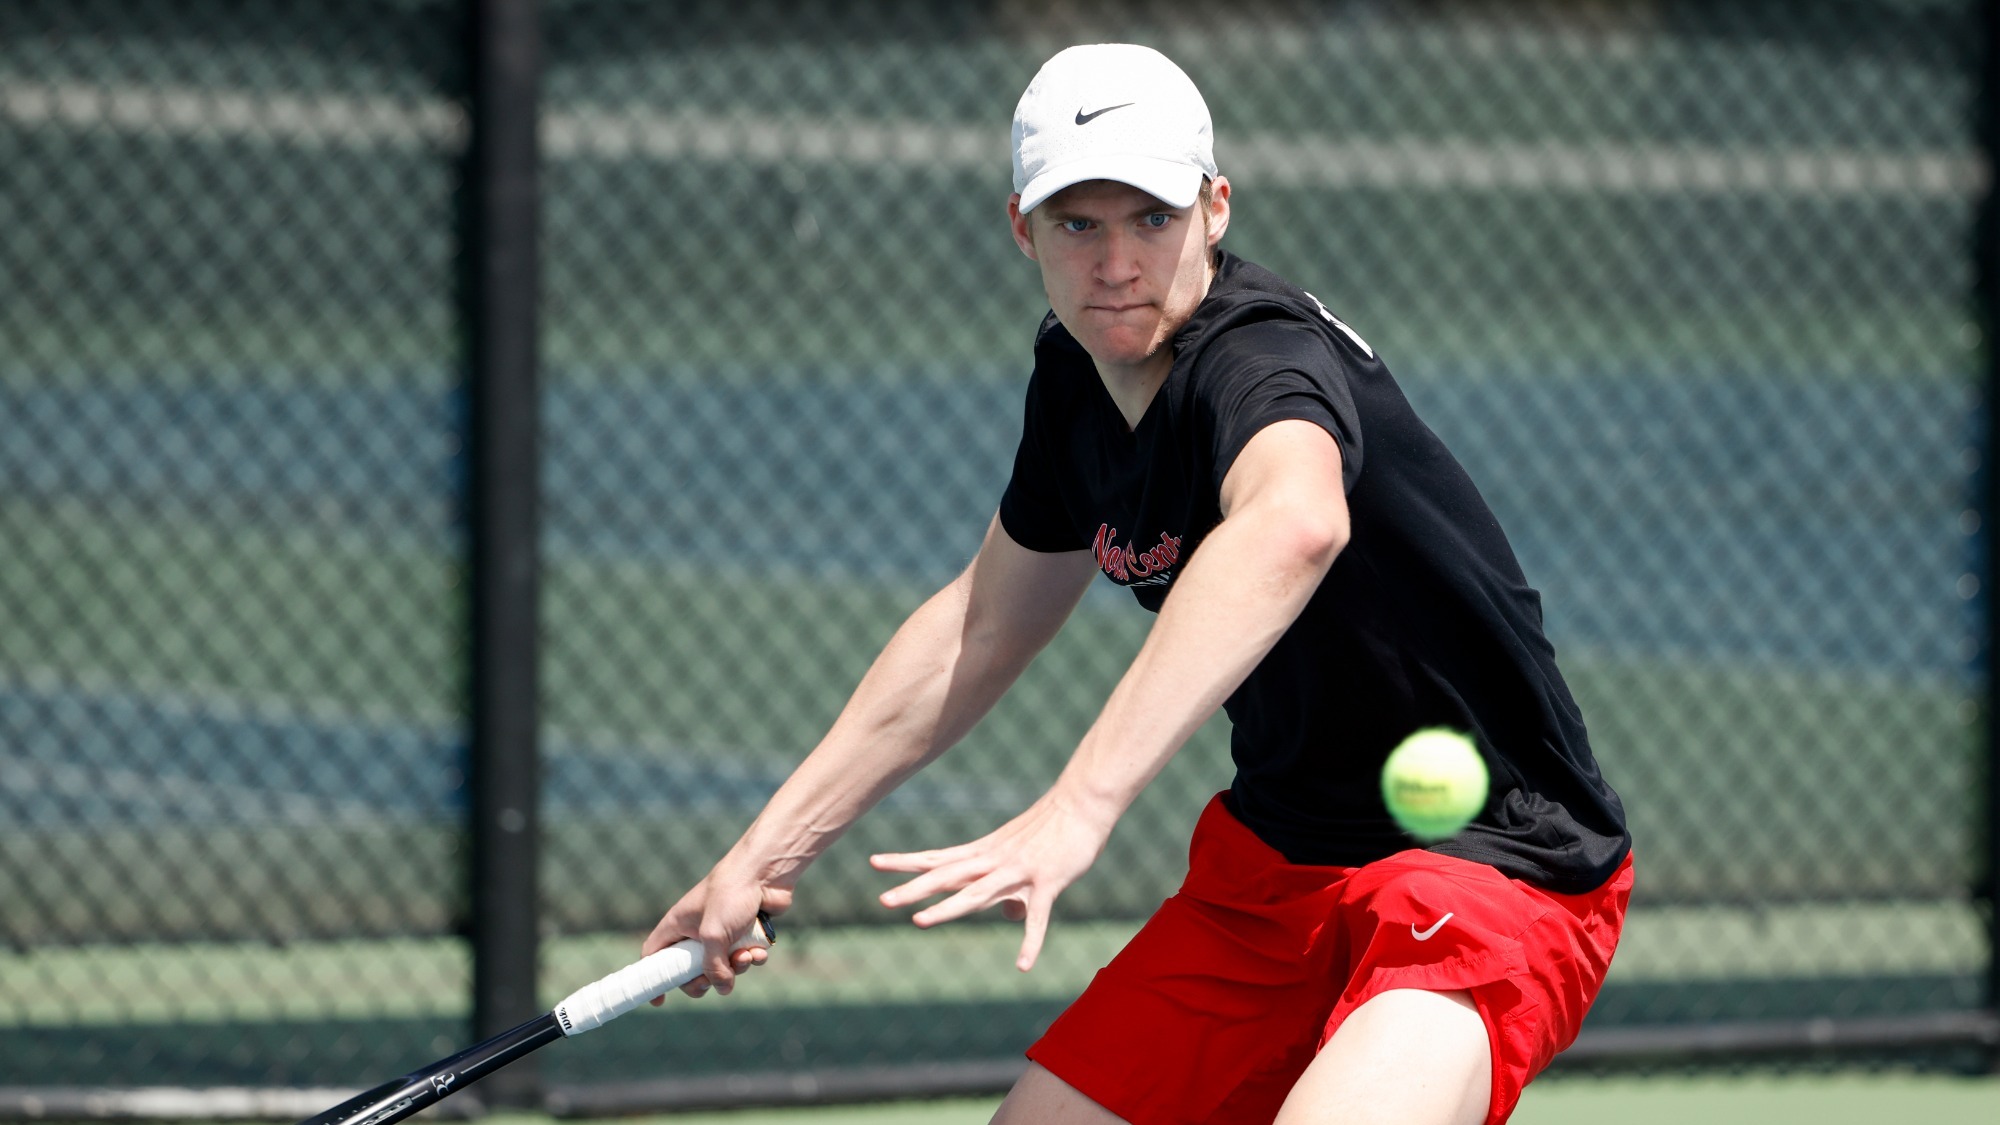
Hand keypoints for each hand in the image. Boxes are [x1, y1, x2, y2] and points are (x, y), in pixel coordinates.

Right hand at [642, 868, 789, 1000]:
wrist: (766, 873)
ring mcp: (722, 932)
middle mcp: (696, 930)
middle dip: (705, 979)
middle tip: (714, 982)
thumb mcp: (714, 935)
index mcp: (677, 925)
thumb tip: (723, 989)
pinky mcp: (745, 933)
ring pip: (723, 966)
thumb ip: (713, 967)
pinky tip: (759, 951)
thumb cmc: (731, 894)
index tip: (659, 1000)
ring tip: (746, 956)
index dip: (653, 978)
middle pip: (691, 970)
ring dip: (736, 967)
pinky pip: (744, 957)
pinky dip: (752, 958)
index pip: (654, 955)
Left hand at [869, 792, 1111, 971]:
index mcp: (985, 852)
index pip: (938, 858)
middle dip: (914, 889)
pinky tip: (1023, 966)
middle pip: (947, 877)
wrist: (1084, 802)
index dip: (907, 862)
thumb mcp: (1024, 856)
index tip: (875, 862)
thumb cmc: (1054, 828)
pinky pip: (1038, 918)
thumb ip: (1014, 889)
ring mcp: (1019, 871)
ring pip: (976, 893)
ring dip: (947, 908)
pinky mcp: (1048, 882)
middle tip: (882, 900)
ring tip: (918, 922)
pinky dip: (1031, 942)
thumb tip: (1013, 917)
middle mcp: (994, 861)